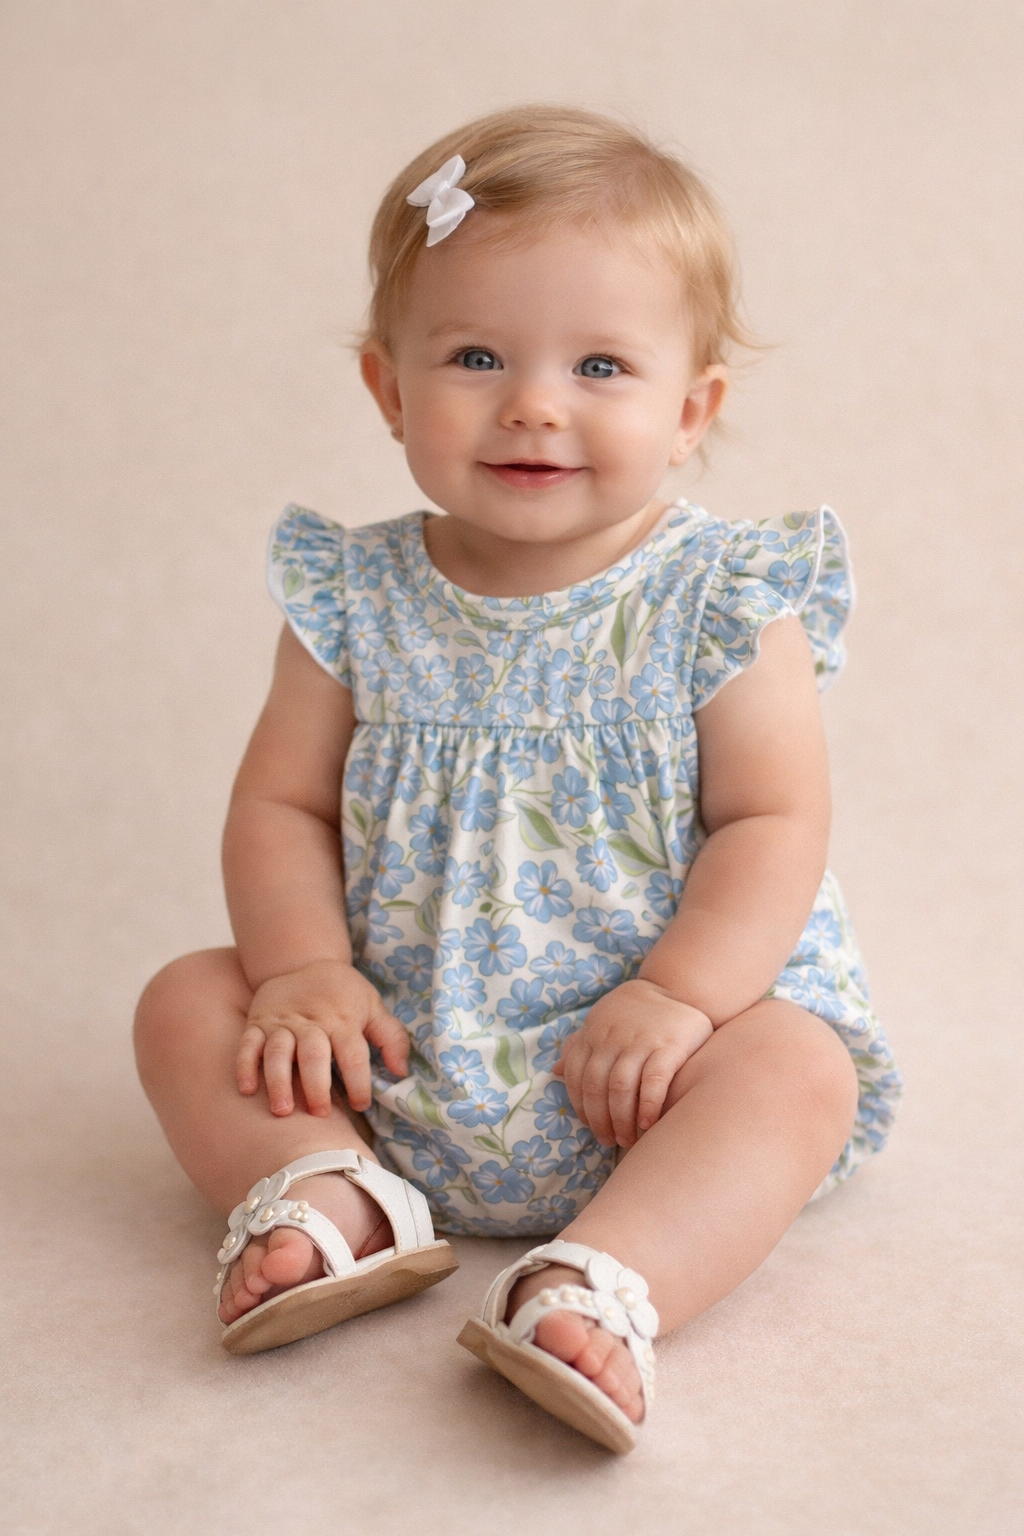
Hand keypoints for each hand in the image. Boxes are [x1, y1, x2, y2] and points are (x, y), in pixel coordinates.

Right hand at [236, 959, 408, 1117]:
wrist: (303, 960)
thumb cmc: (343, 993)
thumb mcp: (373, 1006)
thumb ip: (391, 1037)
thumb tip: (402, 1071)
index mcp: (342, 1021)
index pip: (353, 1055)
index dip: (359, 1082)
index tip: (361, 1104)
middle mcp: (311, 1023)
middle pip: (313, 1054)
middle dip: (316, 1085)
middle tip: (320, 1113)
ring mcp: (281, 1023)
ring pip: (278, 1052)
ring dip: (279, 1081)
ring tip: (283, 1110)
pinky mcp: (257, 1023)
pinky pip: (247, 1044)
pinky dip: (245, 1066)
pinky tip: (247, 1089)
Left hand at [553, 978, 712, 1148]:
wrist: (680, 989)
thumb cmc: (636, 1015)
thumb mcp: (603, 1023)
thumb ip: (580, 1047)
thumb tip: (553, 1071)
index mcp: (594, 1034)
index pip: (576, 1076)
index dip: (581, 1106)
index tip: (590, 1126)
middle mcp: (613, 1038)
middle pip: (597, 1087)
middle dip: (600, 1120)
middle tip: (610, 1140)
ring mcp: (641, 1041)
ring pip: (621, 1087)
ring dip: (621, 1119)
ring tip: (628, 1139)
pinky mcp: (669, 1047)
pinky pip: (654, 1081)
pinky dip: (647, 1105)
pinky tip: (647, 1123)